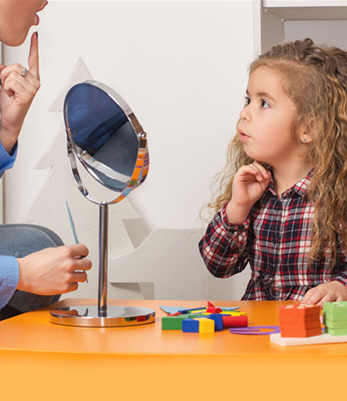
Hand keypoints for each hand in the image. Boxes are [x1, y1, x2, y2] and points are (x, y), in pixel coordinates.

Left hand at [0, 32, 39, 152]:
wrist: (7, 119)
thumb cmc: (8, 104)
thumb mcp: (5, 83)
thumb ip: (6, 72)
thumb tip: (2, 67)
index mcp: (31, 79)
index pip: (33, 60)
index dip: (34, 47)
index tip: (35, 36)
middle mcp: (34, 83)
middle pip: (16, 66)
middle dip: (5, 75)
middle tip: (8, 87)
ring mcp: (32, 89)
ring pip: (12, 74)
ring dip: (5, 83)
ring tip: (9, 92)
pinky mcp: (27, 95)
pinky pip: (11, 82)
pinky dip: (7, 88)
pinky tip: (11, 96)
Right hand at [17, 244, 91, 294]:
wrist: (23, 274)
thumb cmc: (34, 263)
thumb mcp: (52, 251)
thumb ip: (66, 253)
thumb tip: (76, 256)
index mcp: (66, 252)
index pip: (85, 250)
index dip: (84, 253)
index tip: (82, 256)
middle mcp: (69, 263)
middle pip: (88, 264)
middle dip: (84, 265)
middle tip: (79, 267)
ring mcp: (68, 276)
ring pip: (84, 276)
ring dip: (79, 276)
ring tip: (71, 276)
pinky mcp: (64, 287)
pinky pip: (76, 286)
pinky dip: (72, 285)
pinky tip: (65, 282)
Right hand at [225, 161, 270, 222]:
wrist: (245, 203)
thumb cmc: (253, 195)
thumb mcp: (262, 186)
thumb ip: (266, 179)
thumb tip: (268, 172)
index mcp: (253, 175)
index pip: (259, 166)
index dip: (264, 168)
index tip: (267, 176)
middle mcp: (248, 173)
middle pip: (256, 165)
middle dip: (262, 170)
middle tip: (265, 177)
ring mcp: (243, 174)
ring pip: (251, 166)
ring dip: (258, 171)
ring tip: (260, 179)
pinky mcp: (238, 176)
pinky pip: (244, 168)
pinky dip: (251, 169)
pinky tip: (255, 173)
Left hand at [301, 281, 346, 305]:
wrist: (340, 286)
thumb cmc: (327, 291)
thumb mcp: (319, 291)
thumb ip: (312, 297)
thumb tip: (302, 305)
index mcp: (319, 288)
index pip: (311, 292)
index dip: (306, 298)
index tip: (301, 305)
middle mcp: (326, 290)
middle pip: (318, 294)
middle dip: (313, 300)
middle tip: (308, 307)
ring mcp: (334, 293)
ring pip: (328, 297)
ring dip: (323, 302)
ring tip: (318, 308)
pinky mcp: (342, 297)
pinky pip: (339, 301)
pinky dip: (335, 304)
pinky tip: (331, 309)